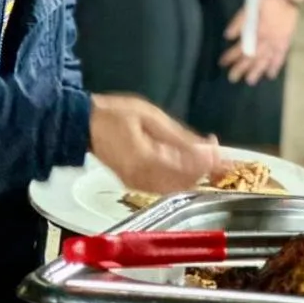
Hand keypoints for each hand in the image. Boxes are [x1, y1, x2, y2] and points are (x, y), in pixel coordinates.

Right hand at [89, 94, 220, 194]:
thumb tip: (205, 146)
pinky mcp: (135, 185)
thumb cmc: (116, 114)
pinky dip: (180, 177)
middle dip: (204, 169)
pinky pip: (164, 187)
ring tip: (205, 155)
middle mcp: (142, 179)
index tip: (219, 151)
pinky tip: (187, 163)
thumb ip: (178, 135)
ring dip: (194, 174)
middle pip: (183, 182)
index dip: (206, 162)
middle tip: (216, 151)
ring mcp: (137, 185)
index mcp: (144, 159)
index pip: (185, 168)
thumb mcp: (150, 116)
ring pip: (176, 187)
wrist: (84, 126)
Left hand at [220, 0, 298, 85]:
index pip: (241, 47)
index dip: (231, 56)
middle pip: (252, 57)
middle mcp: (267, 39)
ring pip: (266, 59)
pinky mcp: (286, 40)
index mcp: (256, 31)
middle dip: (241, 68)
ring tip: (250, 81)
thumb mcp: (250, 5)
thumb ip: (239, 21)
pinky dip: (276, 66)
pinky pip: (281, 56)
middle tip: (232, 78)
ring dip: (257, 70)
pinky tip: (271, 74)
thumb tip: (227, 36)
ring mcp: (277, 41)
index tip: (223, 62)